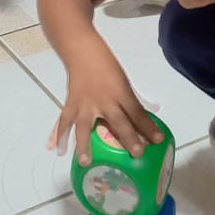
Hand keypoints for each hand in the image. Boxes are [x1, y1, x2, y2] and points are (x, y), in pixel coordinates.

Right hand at [47, 46, 161, 165]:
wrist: (83, 52)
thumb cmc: (107, 66)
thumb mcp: (124, 81)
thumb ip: (134, 99)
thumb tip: (151, 112)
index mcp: (121, 93)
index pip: (137, 112)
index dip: (148, 126)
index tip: (158, 140)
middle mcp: (104, 100)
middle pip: (117, 121)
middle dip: (128, 138)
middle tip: (136, 154)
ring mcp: (85, 103)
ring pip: (84, 126)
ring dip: (83, 145)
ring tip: (85, 162)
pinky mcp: (71, 104)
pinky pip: (64, 121)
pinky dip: (58, 135)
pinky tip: (56, 149)